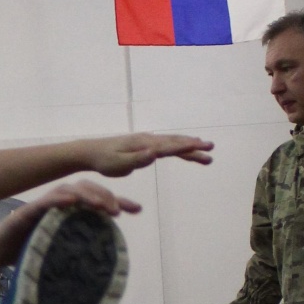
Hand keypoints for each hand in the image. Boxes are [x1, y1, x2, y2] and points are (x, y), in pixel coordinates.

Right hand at [0, 181, 140, 268]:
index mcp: (70, 212)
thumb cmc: (30, 251)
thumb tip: (111, 263)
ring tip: (101, 205)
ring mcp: (43, 206)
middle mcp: (59, 204)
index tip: (137, 209)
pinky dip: (57, 199)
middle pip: (86, 189)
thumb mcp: (63, 251)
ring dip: (86, 195)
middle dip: (105, 196)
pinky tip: (70, 200)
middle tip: (117, 211)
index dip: (118, 201)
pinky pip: (43, 202)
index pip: (98, 201)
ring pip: (69, 190)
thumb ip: (83, 250)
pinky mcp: (25, 212)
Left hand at [88, 132, 213, 174]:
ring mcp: (147, 141)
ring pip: (172, 143)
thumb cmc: (104, 160)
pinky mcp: (145, 146)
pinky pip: (166, 146)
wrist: (91, 152)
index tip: (203, 146)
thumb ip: (137, 159)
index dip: (187, 146)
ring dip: (189, 146)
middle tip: (211, 148)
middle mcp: (148, 139)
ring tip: (206, 150)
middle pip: (175, 142)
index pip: (169, 146)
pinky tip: (186, 148)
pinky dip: (179, 146)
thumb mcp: (118, 164)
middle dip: (194, 146)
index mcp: (144, 144)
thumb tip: (154, 153)